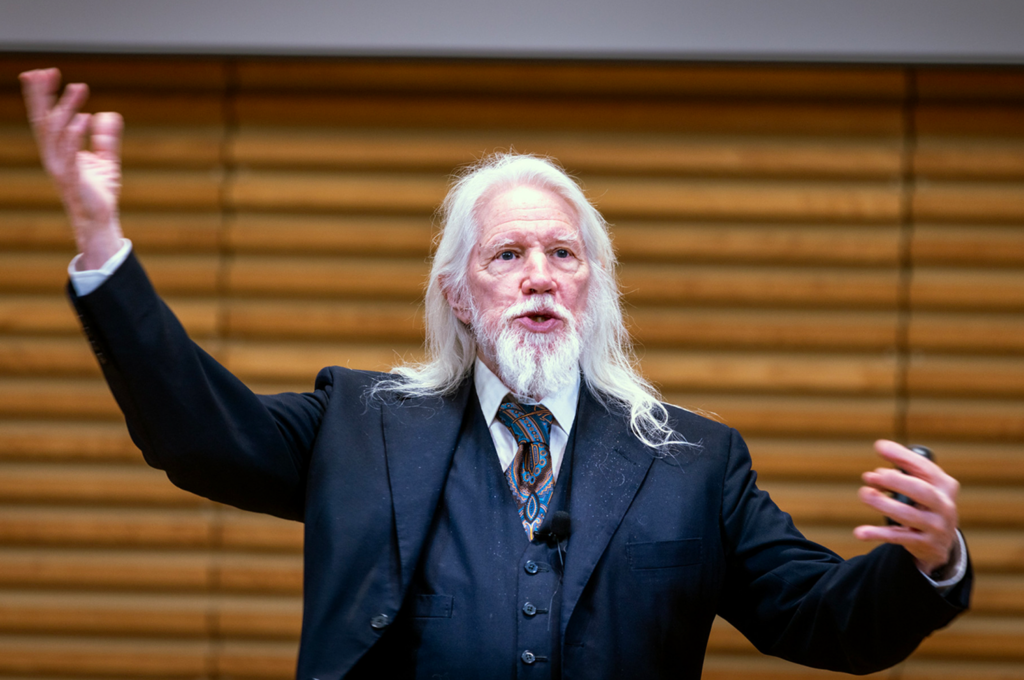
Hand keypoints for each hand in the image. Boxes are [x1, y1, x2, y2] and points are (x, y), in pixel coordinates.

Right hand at [20, 68, 124, 269]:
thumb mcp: (106, 160)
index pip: (45, 116)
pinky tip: (84, 117)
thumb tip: (109, 114)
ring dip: (66, 108)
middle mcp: (53, 155)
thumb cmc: (98, 192)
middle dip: (42, 95)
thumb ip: (106, 138)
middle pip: (42, 119)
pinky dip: (75, 134)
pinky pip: (70, 152)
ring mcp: (60, 166)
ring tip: (78, 88)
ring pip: (56, 131)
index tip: (45, 71)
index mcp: (57, 149)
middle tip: (47, 71)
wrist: (99, 220)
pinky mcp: (73, 178)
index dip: (43, 94)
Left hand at [853, 440, 959, 574]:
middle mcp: (945, 506)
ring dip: (883, 504)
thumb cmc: (925, 505)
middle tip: (870, 475)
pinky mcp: (924, 545)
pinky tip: (860, 532)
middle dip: (895, 481)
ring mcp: (936, 527)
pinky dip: (877, 534)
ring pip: (908, 515)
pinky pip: (898, 538)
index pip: (926, 468)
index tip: (879, 447)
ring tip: (864, 493)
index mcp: (945, 486)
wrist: (941, 544)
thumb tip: (877, 457)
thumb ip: (902, 470)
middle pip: (921, 491)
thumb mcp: (922, 486)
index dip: (902, 456)